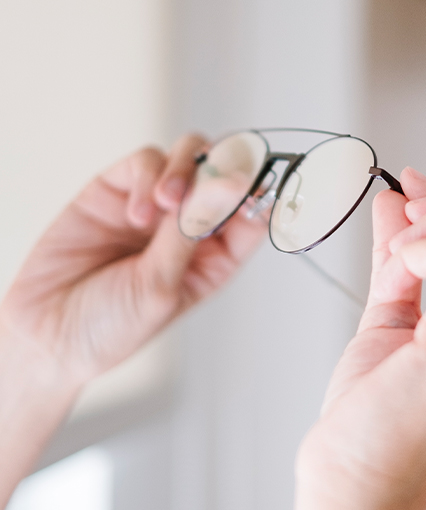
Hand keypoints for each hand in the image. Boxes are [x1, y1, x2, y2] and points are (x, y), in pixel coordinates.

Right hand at [0, 134, 265, 384]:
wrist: (44, 332)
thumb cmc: (110, 326)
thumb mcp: (161, 285)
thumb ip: (192, 232)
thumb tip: (230, 184)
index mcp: (216, 258)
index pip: (253, 213)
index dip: (261, 194)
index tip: (258, 185)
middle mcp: (191, 228)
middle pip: (225, 174)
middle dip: (223, 171)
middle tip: (209, 186)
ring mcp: (156, 206)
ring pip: (189, 157)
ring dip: (185, 170)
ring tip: (165, 202)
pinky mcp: (117, 189)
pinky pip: (146, 161)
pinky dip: (147, 177)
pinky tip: (136, 214)